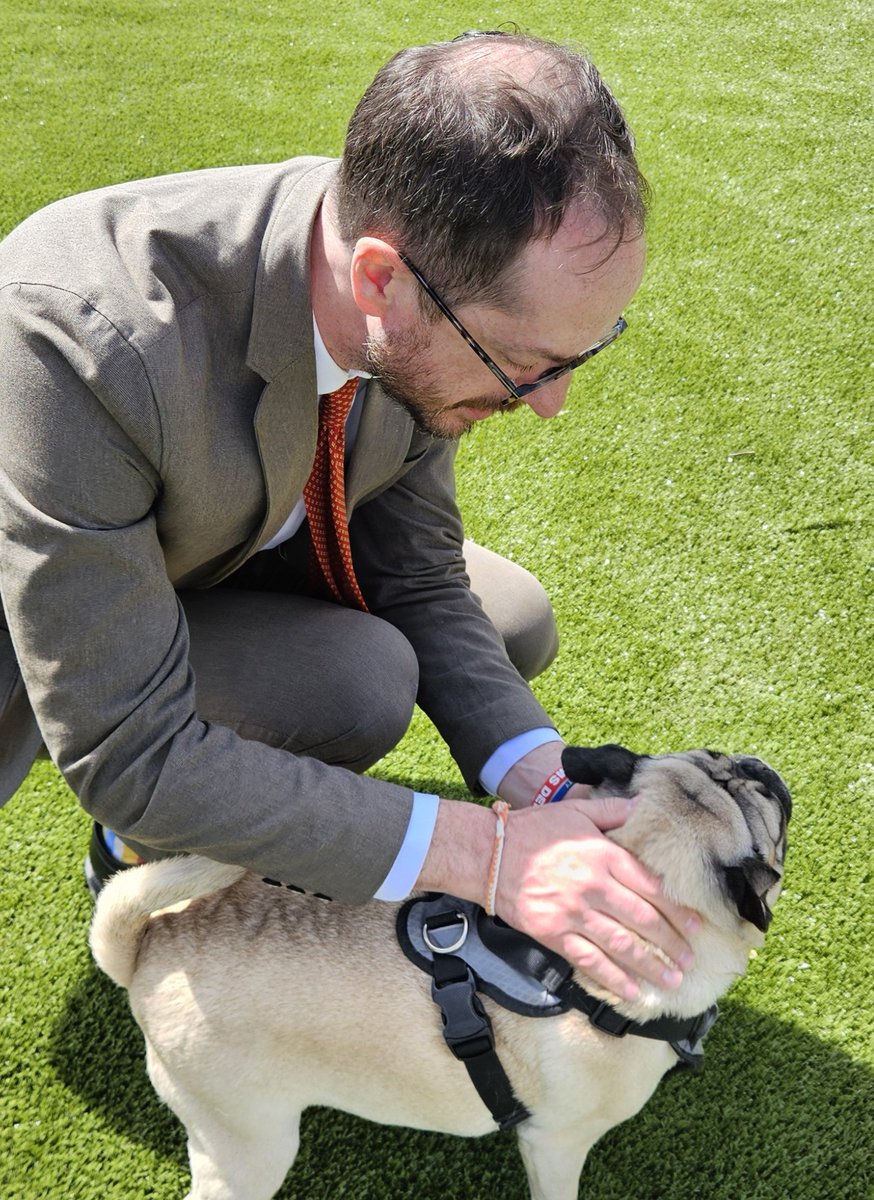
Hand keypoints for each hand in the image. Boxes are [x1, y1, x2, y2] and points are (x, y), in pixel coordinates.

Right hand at [494, 798, 699, 1000]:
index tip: (696, 926)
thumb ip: (612, 810)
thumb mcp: (576, 810)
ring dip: (651, 965)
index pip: (651, 886)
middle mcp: (593, 885)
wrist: (489, 853)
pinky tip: (632, 990)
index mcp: (603, 854)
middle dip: (671, 942)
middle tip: (689, 959)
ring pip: (621, 944)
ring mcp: (573, 913)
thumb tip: (644, 804)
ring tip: (672, 979)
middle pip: (643, 919)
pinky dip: (613, 978)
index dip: (677, 909)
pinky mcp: (554, 934)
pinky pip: (590, 960)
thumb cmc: (534, 829)